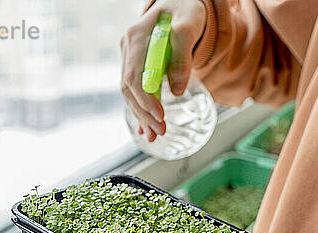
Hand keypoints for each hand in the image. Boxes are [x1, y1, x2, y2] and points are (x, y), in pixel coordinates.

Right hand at [120, 0, 205, 141]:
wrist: (180, 2)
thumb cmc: (186, 10)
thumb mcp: (189, 26)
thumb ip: (182, 57)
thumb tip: (176, 90)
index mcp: (137, 37)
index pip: (134, 76)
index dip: (145, 100)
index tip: (160, 116)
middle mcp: (128, 47)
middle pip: (129, 88)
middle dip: (144, 113)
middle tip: (160, 132)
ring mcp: (130, 57)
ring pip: (131, 92)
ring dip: (142, 116)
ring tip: (154, 135)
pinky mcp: (137, 65)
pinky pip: (136, 91)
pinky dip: (141, 110)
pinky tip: (145, 127)